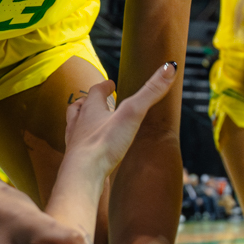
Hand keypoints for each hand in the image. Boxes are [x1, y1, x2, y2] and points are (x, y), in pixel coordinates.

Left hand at [55, 62, 178, 209]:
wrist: (83, 176)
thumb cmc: (104, 143)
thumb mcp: (132, 114)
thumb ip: (150, 92)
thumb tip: (169, 67)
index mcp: (91, 110)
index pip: (95, 91)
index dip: (104, 86)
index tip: (110, 84)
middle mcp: (79, 124)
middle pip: (78, 108)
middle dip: (88, 103)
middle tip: (97, 101)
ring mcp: (75, 144)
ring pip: (73, 127)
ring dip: (81, 122)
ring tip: (89, 123)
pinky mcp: (76, 163)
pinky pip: (77, 150)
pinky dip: (83, 146)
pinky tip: (90, 152)